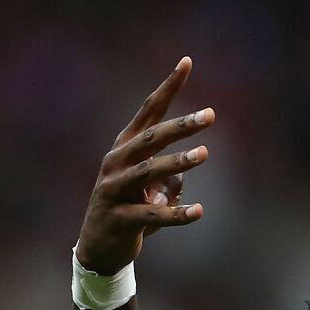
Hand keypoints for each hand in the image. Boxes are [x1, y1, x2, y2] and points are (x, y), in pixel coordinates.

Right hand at [76, 57, 214, 274]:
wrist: (99, 246)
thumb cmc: (130, 206)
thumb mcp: (150, 184)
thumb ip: (170, 172)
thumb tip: (185, 171)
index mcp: (125, 147)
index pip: (150, 110)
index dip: (168, 87)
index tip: (187, 62)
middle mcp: (117, 162)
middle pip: (151, 137)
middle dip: (181, 125)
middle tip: (210, 114)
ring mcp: (114, 189)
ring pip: (149, 171)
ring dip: (178, 162)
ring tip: (204, 153)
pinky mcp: (119, 217)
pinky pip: (152, 213)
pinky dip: (177, 212)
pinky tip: (199, 211)